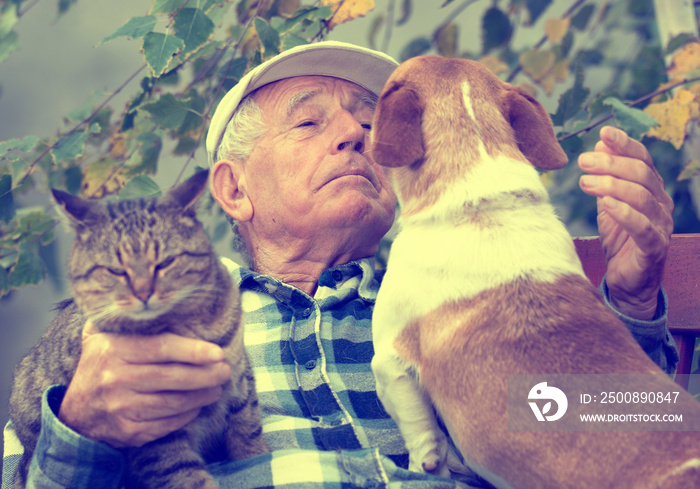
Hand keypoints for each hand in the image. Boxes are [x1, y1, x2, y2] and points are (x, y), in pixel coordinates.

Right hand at [58, 321, 230, 447]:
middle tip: (225, 370)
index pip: (162, 347)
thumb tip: (162, 295)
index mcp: (113, 349)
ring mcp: (121, 408)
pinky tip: (198, 406)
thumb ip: (127, 318)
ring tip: (217, 387)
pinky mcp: (128, 432)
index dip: (193, 350)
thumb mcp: (103, 336)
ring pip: (174, 402)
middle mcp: (115, 379)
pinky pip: (167, 423)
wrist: (75, 412)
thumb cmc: (100, 365)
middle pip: (173, 377)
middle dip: (206, 375)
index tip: (218, 352)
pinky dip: (187, 415)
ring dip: (202, 395)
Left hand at [578, 126, 673, 319]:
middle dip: (612, 164)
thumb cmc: (619, 238)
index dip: (625, 144)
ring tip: (585, 181)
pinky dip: (624, 213)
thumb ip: (607, 175)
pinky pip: (642, 228)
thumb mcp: (609, 202)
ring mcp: (660, 226)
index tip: (603, 133)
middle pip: (642, 175)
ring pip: (642, 198)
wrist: (627, 281)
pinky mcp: (654, 248)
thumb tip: (600, 142)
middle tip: (584, 161)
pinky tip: (605, 204)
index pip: (643, 159)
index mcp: (651, 189)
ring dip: (611, 186)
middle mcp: (661, 204)